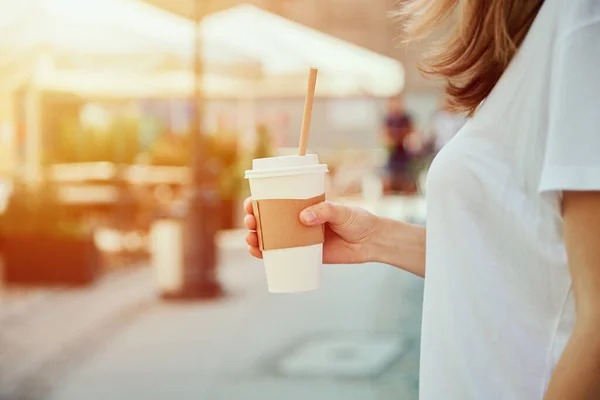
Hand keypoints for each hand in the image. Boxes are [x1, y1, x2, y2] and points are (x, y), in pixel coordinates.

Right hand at [243, 198, 380, 263]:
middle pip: (269, 220)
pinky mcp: (306, 255)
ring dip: (256, 238)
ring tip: (250, 239)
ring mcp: (301, 238)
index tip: (251, 203)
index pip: (277, 201)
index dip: (260, 202)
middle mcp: (298, 221)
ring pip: (271, 238)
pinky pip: (282, 255)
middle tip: (250, 222)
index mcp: (304, 205)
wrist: (372, 242)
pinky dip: (267, 255)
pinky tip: (257, 254)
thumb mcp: (342, 211)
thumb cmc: (358, 220)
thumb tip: (303, 218)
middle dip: (254, 221)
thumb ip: (325, 211)